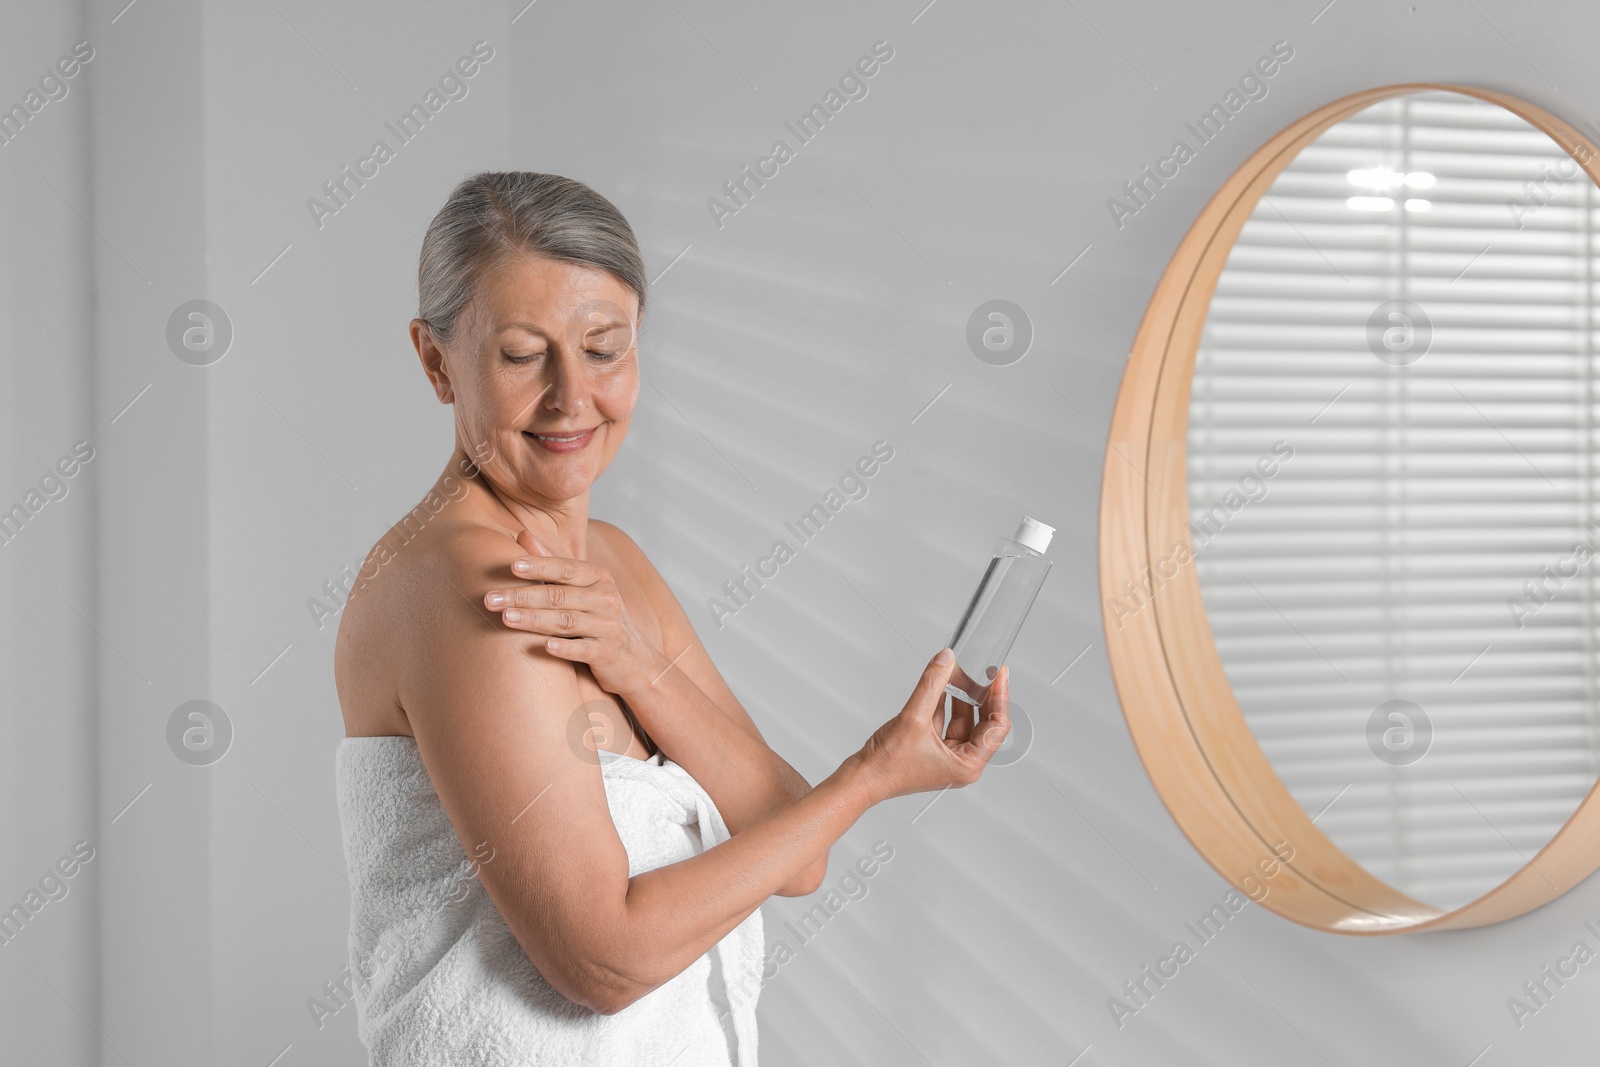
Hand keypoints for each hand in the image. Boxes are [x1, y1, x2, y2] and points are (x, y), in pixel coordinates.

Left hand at [483, 529, 667, 696]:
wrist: (636, 659)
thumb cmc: (599, 618)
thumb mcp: (582, 587)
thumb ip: (552, 562)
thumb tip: (522, 534)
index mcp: (598, 578)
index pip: (565, 568)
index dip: (539, 565)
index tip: (512, 566)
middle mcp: (605, 599)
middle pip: (559, 595)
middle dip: (523, 596)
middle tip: (490, 599)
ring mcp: (608, 627)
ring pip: (567, 622)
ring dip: (534, 619)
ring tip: (506, 618)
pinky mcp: (608, 654)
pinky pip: (584, 650)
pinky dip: (565, 648)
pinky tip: (545, 646)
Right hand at [853, 648, 1009, 803]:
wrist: (861, 778)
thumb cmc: (886, 765)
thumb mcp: (913, 718)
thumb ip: (932, 685)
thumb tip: (946, 659)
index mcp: (968, 765)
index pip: (996, 727)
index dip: (1000, 697)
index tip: (999, 674)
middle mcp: (962, 762)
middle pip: (983, 722)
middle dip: (980, 694)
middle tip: (983, 670)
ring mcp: (948, 756)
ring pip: (964, 720)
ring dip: (961, 696)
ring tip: (957, 672)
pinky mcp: (933, 749)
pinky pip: (946, 721)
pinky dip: (944, 702)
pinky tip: (942, 684)